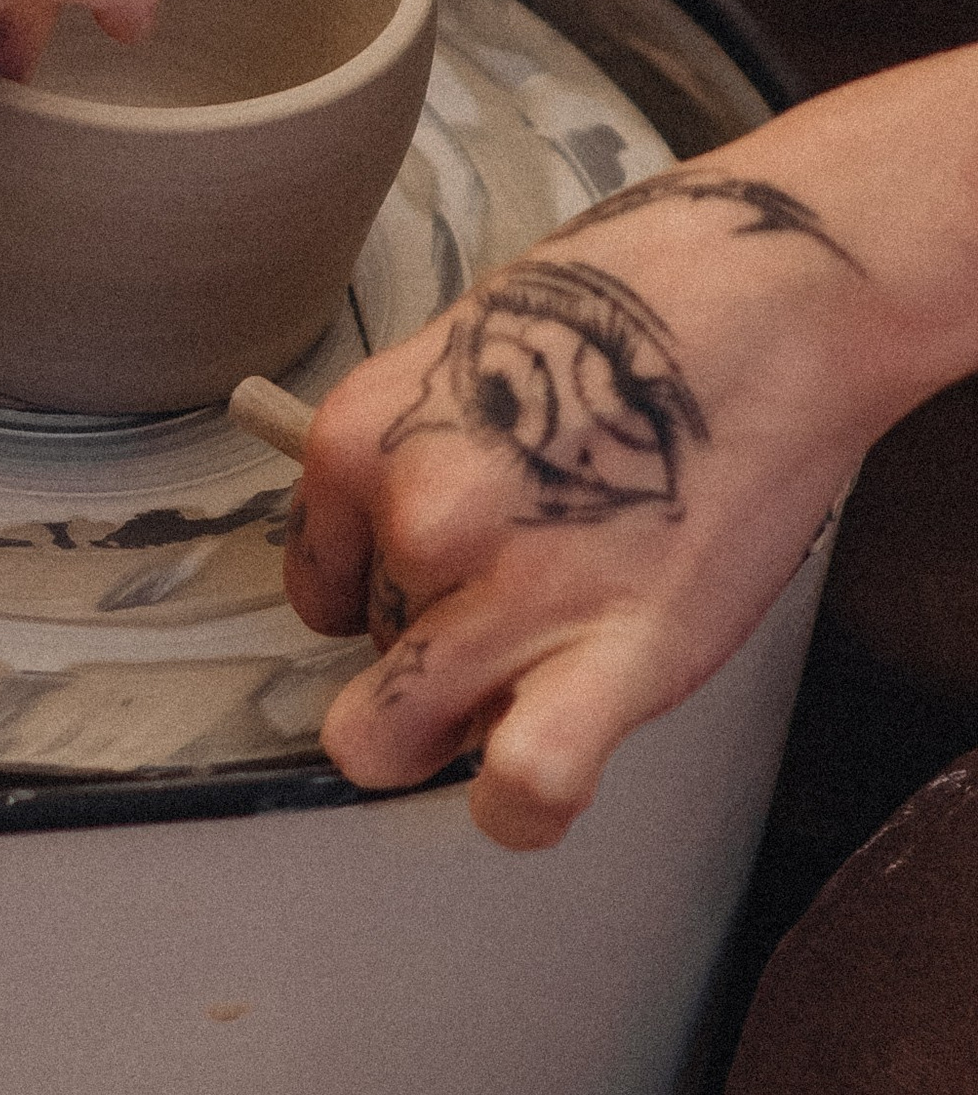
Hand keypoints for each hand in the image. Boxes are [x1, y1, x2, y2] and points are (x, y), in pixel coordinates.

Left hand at [280, 72, 977, 844]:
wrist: (780, 292)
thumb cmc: (637, 307)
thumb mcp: (466, 354)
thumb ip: (414, 455)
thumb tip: (394, 545)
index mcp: (360, 436)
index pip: (314, 584)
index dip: (378, 596)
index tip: (431, 584)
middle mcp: (416, 518)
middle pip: (364, 661)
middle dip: (422, 659)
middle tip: (502, 620)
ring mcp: (510, 593)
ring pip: (398, 739)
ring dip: (465, 723)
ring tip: (541, 667)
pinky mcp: (618, 655)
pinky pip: (524, 788)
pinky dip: (523, 802)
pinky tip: (545, 762)